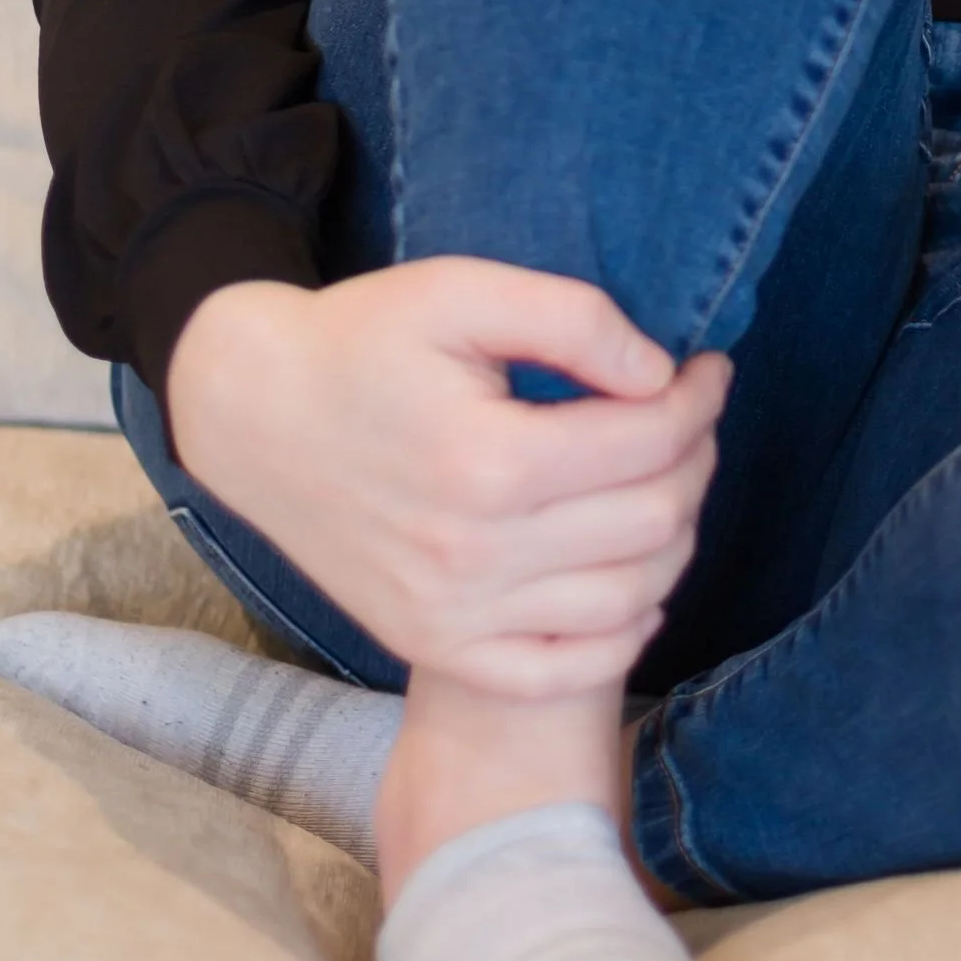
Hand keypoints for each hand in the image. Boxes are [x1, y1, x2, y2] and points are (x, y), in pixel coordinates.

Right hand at [164, 261, 730, 697]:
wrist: (253, 413)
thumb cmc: (360, 340)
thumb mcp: (461, 290)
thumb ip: (572, 319)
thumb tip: (660, 374)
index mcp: (487, 461)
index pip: (648, 441)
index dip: (699, 400)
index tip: (707, 369)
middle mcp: (472, 554)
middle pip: (651, 522)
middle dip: (696, 460)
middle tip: (691, 419)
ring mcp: (451, 615)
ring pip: (628, 599)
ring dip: (674, 538)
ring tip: (666, 483)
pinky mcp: (433, 646)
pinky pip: (561, 669)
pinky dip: (621, 635)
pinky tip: (633, 583)